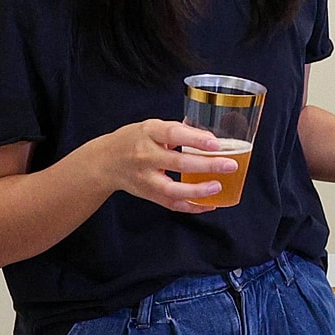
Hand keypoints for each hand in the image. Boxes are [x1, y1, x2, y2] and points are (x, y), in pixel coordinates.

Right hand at [81, 119, 235, 213]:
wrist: (105, 162)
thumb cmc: (134, 140)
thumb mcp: (152, 127)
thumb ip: (178, 132)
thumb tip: (210, 138)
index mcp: (148, 133)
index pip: (172, 134)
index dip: (195, 139)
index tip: (215, 143)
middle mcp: (144, 156)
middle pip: (177, 162)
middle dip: (207, 165)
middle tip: (229, 165)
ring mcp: (145, 179)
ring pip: (173, 189)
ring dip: (198, 191)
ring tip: (218, 187)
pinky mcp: (148, 194)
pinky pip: (171, 204)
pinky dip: (192, 206)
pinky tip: (210, 204)